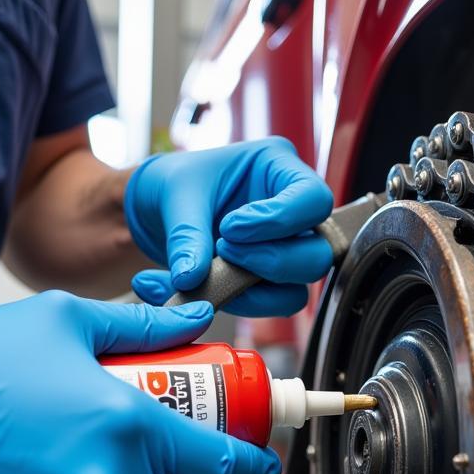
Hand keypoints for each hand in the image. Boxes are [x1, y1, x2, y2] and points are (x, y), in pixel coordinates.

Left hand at [125, 137, 333, 315]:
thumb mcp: (174, 196)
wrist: (155, 212)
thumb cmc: (173, 186)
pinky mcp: (267, 281)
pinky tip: (206, 288)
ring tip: (210, 270)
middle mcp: (292, 211)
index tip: (231, 228)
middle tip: (223, 249)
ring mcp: (284, 250)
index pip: (314, 199)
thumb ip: (186, 235)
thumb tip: (190, 279)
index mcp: (279, 168)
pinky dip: (240, 303)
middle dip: (271, 261)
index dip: (280, 220)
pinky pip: (272, 305)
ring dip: (255, 287)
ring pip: (299, 288)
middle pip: (318, 253)